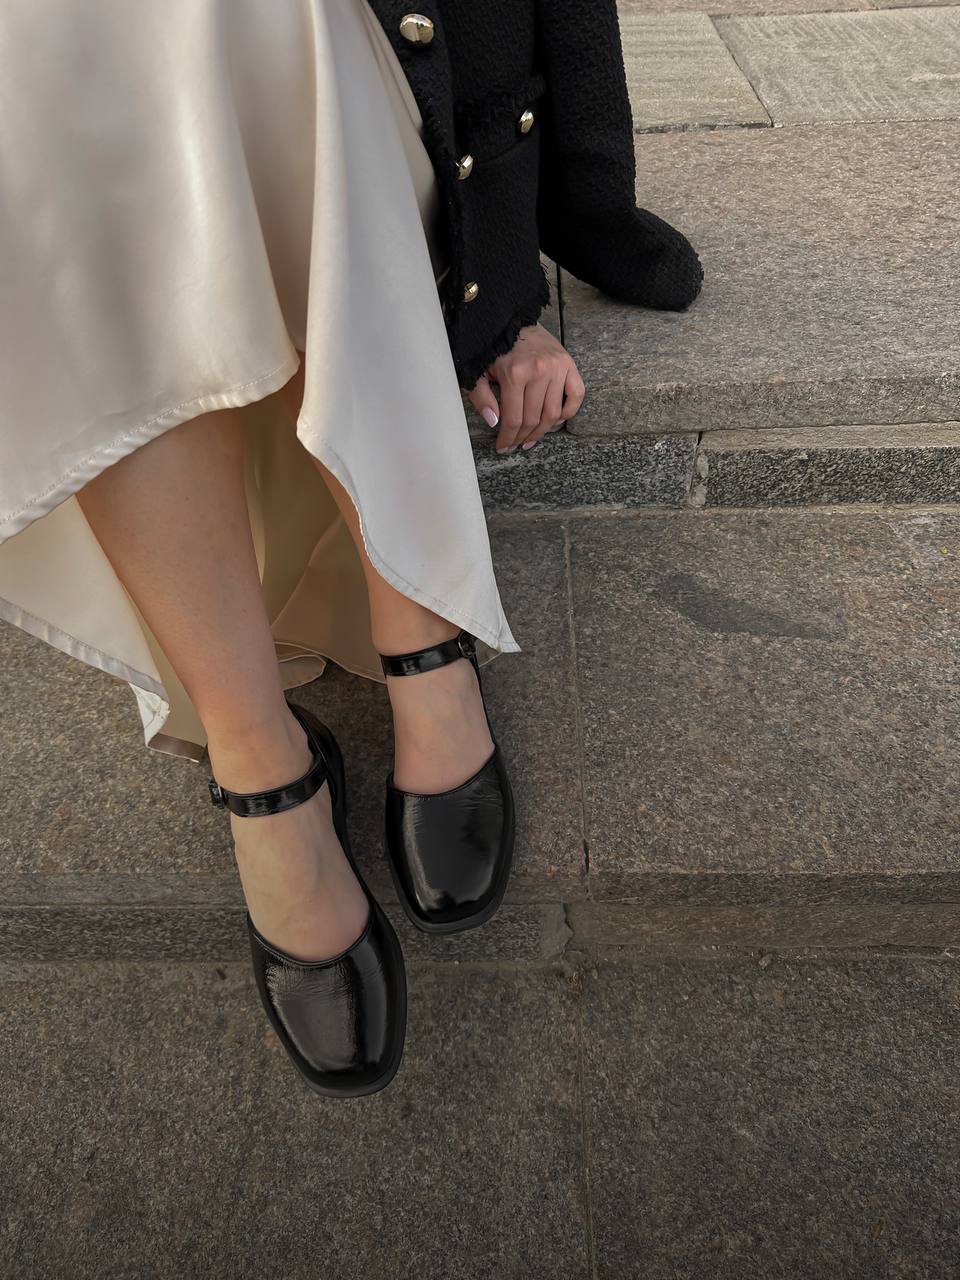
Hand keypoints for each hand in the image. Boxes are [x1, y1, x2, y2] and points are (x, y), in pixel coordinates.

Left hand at [466, 324, 584, 452]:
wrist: (513, 318)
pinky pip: (576, 395)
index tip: (503, 447)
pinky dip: (569, 412)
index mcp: (515, 374)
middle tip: (516, 445)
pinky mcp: (569, 363)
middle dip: (523, 438)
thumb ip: (482, 397)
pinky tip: (556, 420)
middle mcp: (539, 371)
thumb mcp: (478, 370)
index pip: (514, 419)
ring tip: (532, 438)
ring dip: (543, 431)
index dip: (508, 438)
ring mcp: (557, 368)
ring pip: (554, 413)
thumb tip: (494, 422)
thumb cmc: (494, 346)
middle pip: (534, 419)